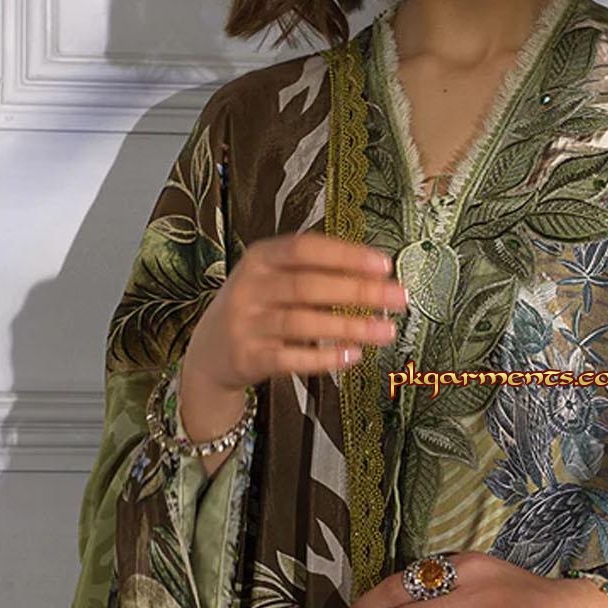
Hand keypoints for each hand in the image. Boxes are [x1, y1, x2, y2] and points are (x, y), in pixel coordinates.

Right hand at [184, 233, 408, 394]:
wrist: (209, 352)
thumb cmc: (257, 308)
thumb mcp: (274, 278)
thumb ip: (316, 272)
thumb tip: (376, 275)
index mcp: (261, 258)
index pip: (306, 248)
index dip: (346, 255)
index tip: (384, 264)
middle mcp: (251, 287)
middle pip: (309, 285)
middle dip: (359, 292)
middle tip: (398, 298)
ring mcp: (246, 323)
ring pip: (302, 323)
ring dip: (349, 327)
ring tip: (385, 331)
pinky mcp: (248, 357)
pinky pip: (290, 358)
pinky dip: (324, 358)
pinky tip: (353, 356)